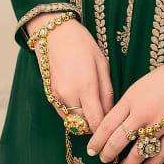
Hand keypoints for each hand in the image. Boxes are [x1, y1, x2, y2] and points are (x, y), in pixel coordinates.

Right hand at [25, 13, 113, 131]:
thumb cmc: (83, 45)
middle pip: (84, 125)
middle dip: (95, 125)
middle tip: (105, 118)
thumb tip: (110, 113)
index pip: (96, 122)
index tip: (113, 130)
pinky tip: (80, 102)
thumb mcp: (103, 65)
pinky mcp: (50, 94)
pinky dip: (73, 113)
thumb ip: (107, 92)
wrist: (55, 33)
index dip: (105, 130)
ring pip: (73, 121)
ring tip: (93, 109)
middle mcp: (69, 95)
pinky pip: (63, 113)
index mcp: (85, 87)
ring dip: (84, 120)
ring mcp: (57, 96)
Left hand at [85, 39, 163, 163]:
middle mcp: (141, 113)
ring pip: (138, 151)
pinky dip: (153, 162)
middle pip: (118, 139)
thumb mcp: (141, 84)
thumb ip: (130, 102)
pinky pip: (161, 152)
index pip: (107, 123)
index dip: (97, 139)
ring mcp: (158, 124)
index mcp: (130, 99)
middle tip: (103, 160)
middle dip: (108, 153)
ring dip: (129, 162)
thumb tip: (119, 118)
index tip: (91, 148)